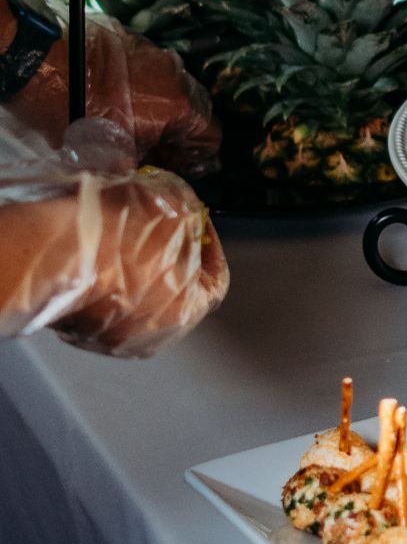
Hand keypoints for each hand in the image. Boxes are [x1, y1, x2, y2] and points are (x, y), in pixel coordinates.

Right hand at [0, 167, 228, 357]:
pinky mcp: (75, 331)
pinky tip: (96, 247)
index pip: (215, 281)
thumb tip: (185, 212)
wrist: (54, 256)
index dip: (209, 245)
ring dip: (134, 263)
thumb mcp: (173, 204)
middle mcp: (150, 337)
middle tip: (158, 220)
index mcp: (185, 313)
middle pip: (173, 289)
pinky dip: (103, 277)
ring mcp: (109, 339)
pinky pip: (100, 300)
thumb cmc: (123, 235)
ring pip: (133, 295)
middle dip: (170, 252)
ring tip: (123, 227)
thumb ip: (188, 211)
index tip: (197, 220)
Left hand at [10, 12, 219, 175]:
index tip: (174, 167)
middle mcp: (176, 74)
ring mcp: (155, 53)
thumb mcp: (113, 157)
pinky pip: (149, 69)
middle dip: (179, 133)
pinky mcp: (133, 40)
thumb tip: (153, 176)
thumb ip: (144, 168)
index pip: (211, 137)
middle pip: (195, 110)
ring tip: (130, 124)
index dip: (195, 159)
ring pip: (172, 88)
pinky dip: (141, 88)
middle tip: (153, 150)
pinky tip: (114, 99)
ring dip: (159, 109)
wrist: (43, 63)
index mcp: (181, 105)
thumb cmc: (77, 113)